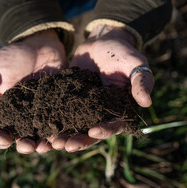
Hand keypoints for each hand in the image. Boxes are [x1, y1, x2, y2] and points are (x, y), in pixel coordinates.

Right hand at [0, 29, 67, 153]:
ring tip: (47, 145)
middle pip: (24, 138)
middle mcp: (25, 116)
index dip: (1, 138)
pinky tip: (63, 133)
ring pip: (44, 134)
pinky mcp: (61, 106)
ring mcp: (44, 112)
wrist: (39, 45)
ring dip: (44, 143)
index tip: (4, 139)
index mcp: (6, 112)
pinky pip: (61, 122)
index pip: (1, 131)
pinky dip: (62, 130)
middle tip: (29, 146)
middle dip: (25, 145)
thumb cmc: (12, 56)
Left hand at [62, 25, 153, 151]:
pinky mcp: (68, 99)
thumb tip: (147, 102)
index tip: (93, 131)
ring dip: (63, 135)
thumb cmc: (123, 52)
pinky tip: (40, 124)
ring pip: (73, 126)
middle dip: (79, 140)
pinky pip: (59, 112)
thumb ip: (141, 82)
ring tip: (51, 141)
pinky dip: (51, 119)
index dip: (104, 130)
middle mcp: (101, 113)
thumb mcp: (136, 63)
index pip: (113, 125)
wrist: (102, 41)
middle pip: (90, 132)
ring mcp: (83, 108)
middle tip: (65, 146)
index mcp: (119, 109)